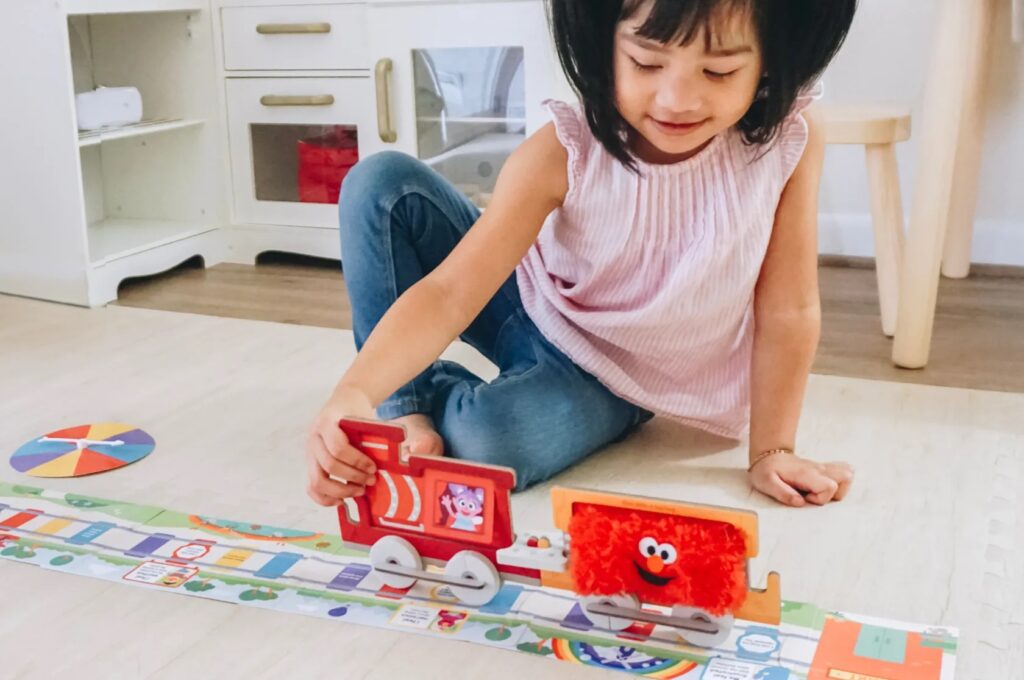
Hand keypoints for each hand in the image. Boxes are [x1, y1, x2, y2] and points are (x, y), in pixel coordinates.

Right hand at [306, 385, 378, 506]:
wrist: (342, 402)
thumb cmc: (357, 412)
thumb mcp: (365, 418)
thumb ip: (374, 436)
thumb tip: (400, 457)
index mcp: (327, 422)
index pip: (338, 447)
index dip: (357, 462)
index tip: (374, 468)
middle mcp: (313, 438)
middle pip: (329, 466)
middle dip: (352, 478)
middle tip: (370, 481)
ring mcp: (308, 452)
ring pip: (316, 481)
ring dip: (340, 491)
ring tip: (359, 491)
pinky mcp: (309, 463)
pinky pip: (310, 487)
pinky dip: (324, 498)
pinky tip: (341, 501)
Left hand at [748, 452, 853, 506]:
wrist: (768, 455)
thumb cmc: (766, 471)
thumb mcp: (767, 483)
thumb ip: (782, 493)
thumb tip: (800, 502)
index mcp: (806, 473)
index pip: (830, 486)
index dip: (820, 498)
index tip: (805, 497)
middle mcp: (818, 469)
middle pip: (846, 477)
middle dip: (835, 494)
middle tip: (814, 494)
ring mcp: (822, 468)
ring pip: (847, 474)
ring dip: (838, 488)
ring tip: (819, 491)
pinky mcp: (823, 469)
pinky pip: (842, 473)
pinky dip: (838, 483)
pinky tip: (822, 487)